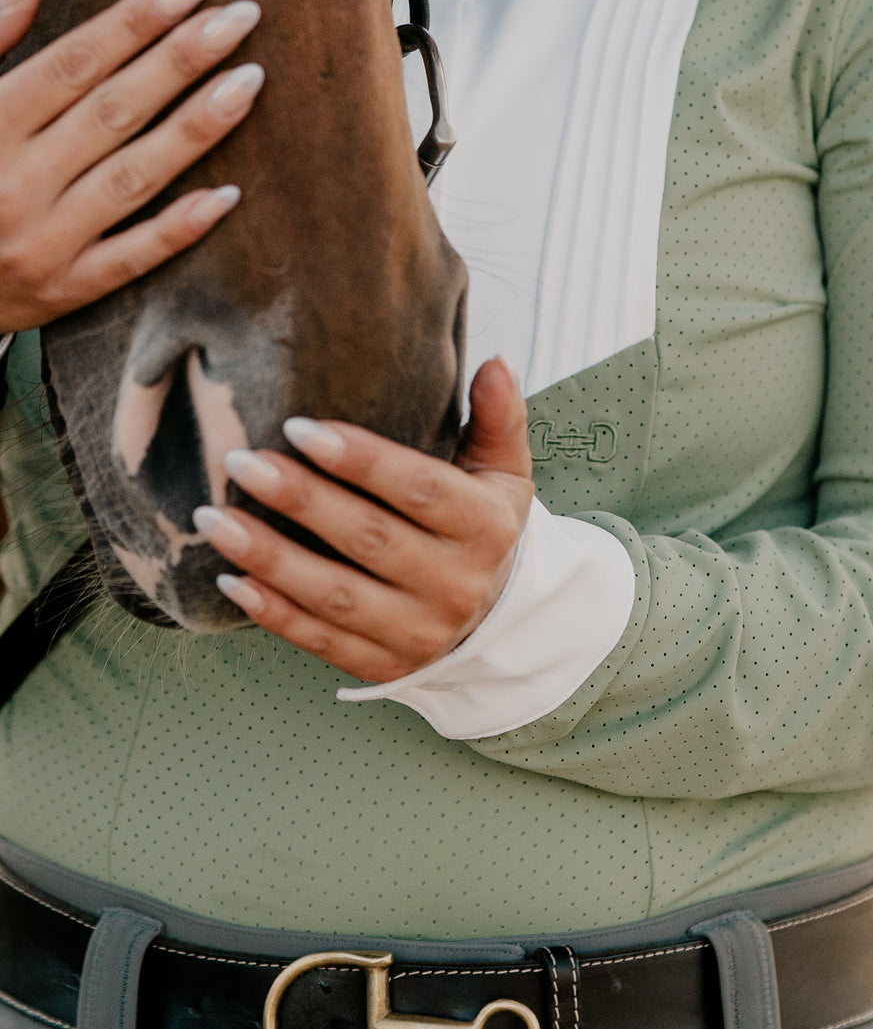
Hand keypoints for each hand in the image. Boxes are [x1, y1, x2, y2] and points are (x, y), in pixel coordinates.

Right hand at [0, 0, 264, 332]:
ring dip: (195, 130)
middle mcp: (17, 182)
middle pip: (115, 111)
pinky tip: (226, 195)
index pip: (74, 62)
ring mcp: (45, 239)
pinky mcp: (67, 287)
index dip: (136, 20)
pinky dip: (180, 228)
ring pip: (133, 178)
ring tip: (247, 84)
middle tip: (238, 20)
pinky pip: (133, 257)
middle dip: (181, 60)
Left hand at [193, 357, 533, 681]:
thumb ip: (498, 418)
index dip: (361, 460)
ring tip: (215, 520)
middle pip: (370, 539)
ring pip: (336, 595)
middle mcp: (455, 584)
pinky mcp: (383, 665)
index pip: (420, 490)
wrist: (495, 619)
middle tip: (241, 462)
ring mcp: (418, 632)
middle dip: (300, 500)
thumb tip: (493, 363)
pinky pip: (321, 640)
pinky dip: (273, 614)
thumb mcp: (502, 473)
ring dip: (270, 558)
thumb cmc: (480, 525)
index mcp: (485, 528)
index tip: (298, 428)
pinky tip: (230, 581)